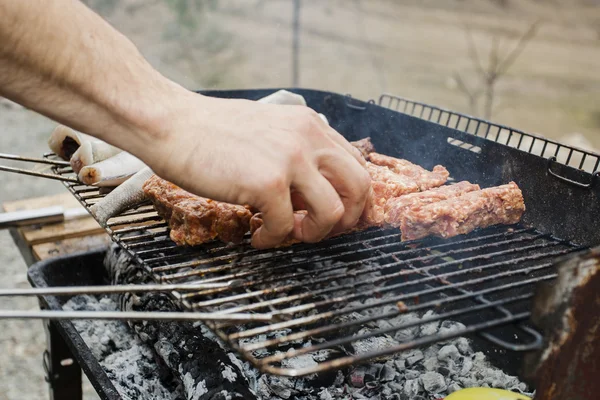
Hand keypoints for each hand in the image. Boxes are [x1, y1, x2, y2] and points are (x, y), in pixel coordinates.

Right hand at [145, 92, 371, 248]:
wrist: (170, 124)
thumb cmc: (211, 131)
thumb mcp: (268, 130)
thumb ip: (297, 153)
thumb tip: (311, 193)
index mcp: (310, 125)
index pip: (356, 165)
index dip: (352, 198)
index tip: (336, 215)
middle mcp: (308, 138)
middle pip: (360, 188)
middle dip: (347, 220)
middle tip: (320, 230)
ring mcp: (290, 159)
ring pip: (334, 213)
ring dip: (314, 234)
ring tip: (287, 234)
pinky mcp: (267, 182)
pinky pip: (286, 227)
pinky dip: (273, 240)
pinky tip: (256, 235)